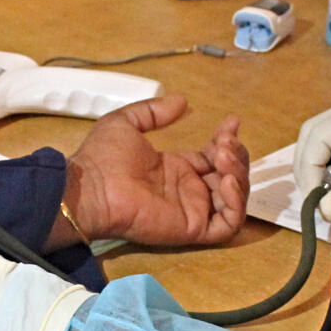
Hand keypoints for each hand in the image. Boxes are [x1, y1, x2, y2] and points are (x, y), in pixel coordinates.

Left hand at [61, 95, 249, 247]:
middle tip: (224, 142)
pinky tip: (226, 180)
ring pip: (233, 199)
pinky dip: (235, 204)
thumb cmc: (103, 158)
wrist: (91, 187)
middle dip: (236, 155)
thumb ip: (154, 112)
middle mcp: (187, 190)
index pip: (213, 157)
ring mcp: (191, 210)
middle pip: (229, 176)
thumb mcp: (126, 122)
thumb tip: (181, 101)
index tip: (231, 121)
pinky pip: (227, 225)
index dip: (227, 140)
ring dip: (240, 175)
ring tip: (224, 157)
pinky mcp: (192, 228)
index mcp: (175, 168)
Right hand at [293, 94, 330, 221]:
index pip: (319, 135)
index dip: (309, 168)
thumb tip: (320, 211)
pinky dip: (326, 161)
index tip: (315, 199)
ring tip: (326, 190)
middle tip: (314, 196)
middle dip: (307, 165)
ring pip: (319, 133)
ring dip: (315, 163)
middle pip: (313, 130)